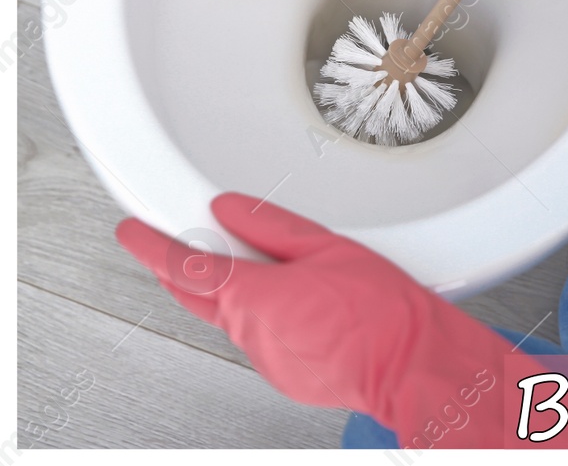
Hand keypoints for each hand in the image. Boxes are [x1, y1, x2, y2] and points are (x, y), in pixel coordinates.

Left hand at [116, 194, 567, 447]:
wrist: (413, 365)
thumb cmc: (385, 313)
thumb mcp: (330, 248)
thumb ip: (273, 227)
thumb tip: (232, 211)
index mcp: (254, 297)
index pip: (185, 267)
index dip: (152, 245)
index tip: (133, 231)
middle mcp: (250, 334)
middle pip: (204, 297)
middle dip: (190, 270)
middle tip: (190, 243)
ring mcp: (268, 359)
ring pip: (241, 317)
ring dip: (249, 295)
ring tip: (290, 276)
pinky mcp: (287, 376)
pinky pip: (268, 339)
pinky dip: (277, 320)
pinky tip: (311, 308)